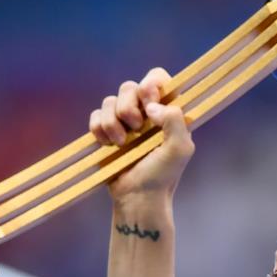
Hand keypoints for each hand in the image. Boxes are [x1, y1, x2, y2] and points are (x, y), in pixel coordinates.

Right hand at [89, 67, 194, 203]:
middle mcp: (145, 113)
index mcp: (166, 112)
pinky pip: (95, 115)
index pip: (157, 79)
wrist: (137, 197)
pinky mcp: (105, 131)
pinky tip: (108, 145)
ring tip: (121, 143)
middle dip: (129, 106)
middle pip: (129, 87)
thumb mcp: (180, 149)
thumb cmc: (163, 175)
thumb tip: (152, 107)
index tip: (149, 100)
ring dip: (113, 122)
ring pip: (110, 100)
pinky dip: (99, 128)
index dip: (151, 84)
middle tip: (135, 127)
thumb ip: (175, 120)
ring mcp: (124, 122)